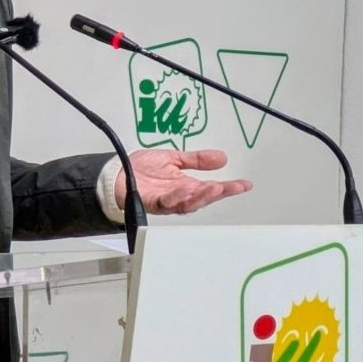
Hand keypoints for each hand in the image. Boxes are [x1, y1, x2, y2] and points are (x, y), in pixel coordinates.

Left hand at [115, 148, 251, 214]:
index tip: (245, 184)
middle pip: (203, 198)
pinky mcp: (153, 202)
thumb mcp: (173, 158)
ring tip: (214, 187)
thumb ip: (196, 160)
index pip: (212, 188)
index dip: (230, 187)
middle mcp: (179, 196)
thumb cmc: (142, 169)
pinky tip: (185, 189)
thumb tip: (221, 158)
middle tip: (231, 187)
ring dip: (202, 196)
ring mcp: (167, 200)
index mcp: (186, 186)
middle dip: (219, 193)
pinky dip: (177, 196)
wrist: (117, 174)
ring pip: (189, 203)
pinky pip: (168, 202)